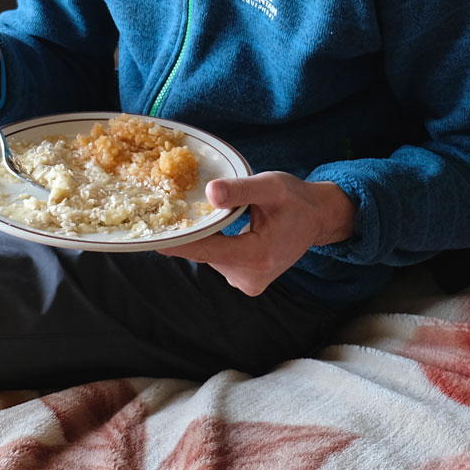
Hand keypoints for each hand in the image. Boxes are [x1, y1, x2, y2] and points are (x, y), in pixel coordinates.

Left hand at [159, 173, 355, 295]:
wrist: (318, 218)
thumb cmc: (295, 199)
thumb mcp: (271, 186)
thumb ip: (240, 190)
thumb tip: (210, 193)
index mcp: (257, 257)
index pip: (207, 250)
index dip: (178, 242)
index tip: (151, 237)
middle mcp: (250, 277)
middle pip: (206, 254)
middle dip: (190, 233)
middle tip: (167, 212)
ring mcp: (248, 283)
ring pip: (211, 257)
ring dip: (202, 239)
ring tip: (191, 216)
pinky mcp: (246, 281)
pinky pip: (219, 260)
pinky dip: (213, 244)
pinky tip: (210, 228)